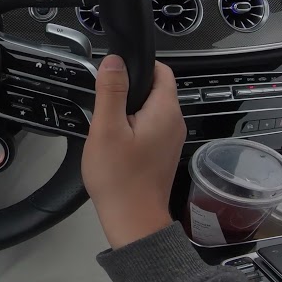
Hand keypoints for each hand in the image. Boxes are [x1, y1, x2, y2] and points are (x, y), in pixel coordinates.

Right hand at [83, 56, 185, 248]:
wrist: (133, 220)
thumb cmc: (120, 179)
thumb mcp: (107, 128)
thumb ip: (112, 91)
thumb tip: (114, 60)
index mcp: (166, 111)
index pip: (161, 70)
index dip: (138, 66)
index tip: (115, 76)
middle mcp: (175, 123)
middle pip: (155, 90)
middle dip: (130, 90)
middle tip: (106, 105)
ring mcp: (171, 140)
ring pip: (150, 110)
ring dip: (130, 111)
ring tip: (108, 126)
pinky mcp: (163, 154)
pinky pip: (150, 128)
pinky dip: (133, 128)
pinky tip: (116, 143)